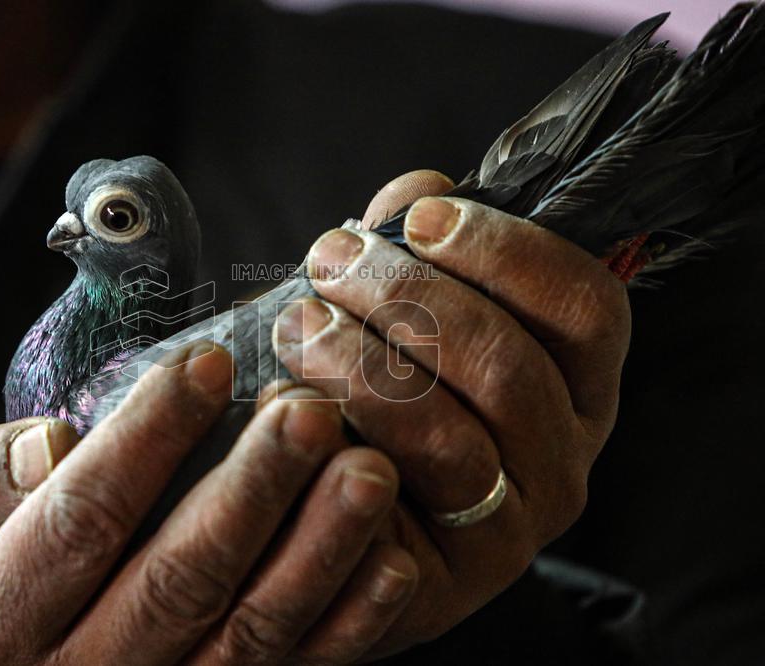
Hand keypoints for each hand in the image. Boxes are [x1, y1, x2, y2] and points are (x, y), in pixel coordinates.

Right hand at [0, 342, 419, 664]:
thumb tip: (51, 446)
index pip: (80, 518)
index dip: (146, 438)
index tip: (204, 364)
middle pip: (180, 577)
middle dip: (253, 488)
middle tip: (308, 410)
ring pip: (250, 630)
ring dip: (319, 549)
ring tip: (367, 470)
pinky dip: (350, 622)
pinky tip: (392, 561)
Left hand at [272, 170, 630, 655]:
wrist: (341, 522)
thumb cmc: (384, 398)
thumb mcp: (412, 318)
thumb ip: (423, 252)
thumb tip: (422, 187)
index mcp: (576, 387)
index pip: (585, 307)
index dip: (507, 250)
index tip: (422, 218)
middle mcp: (561, 461)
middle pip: (506, 366)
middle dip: (408, 297)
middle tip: (330, 260)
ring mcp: (507, 532)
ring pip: (449, 439)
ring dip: (361, 366)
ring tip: (299, 324)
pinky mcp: (439, 586)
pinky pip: (387, 508)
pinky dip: (332, 446)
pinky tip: (285, 404)